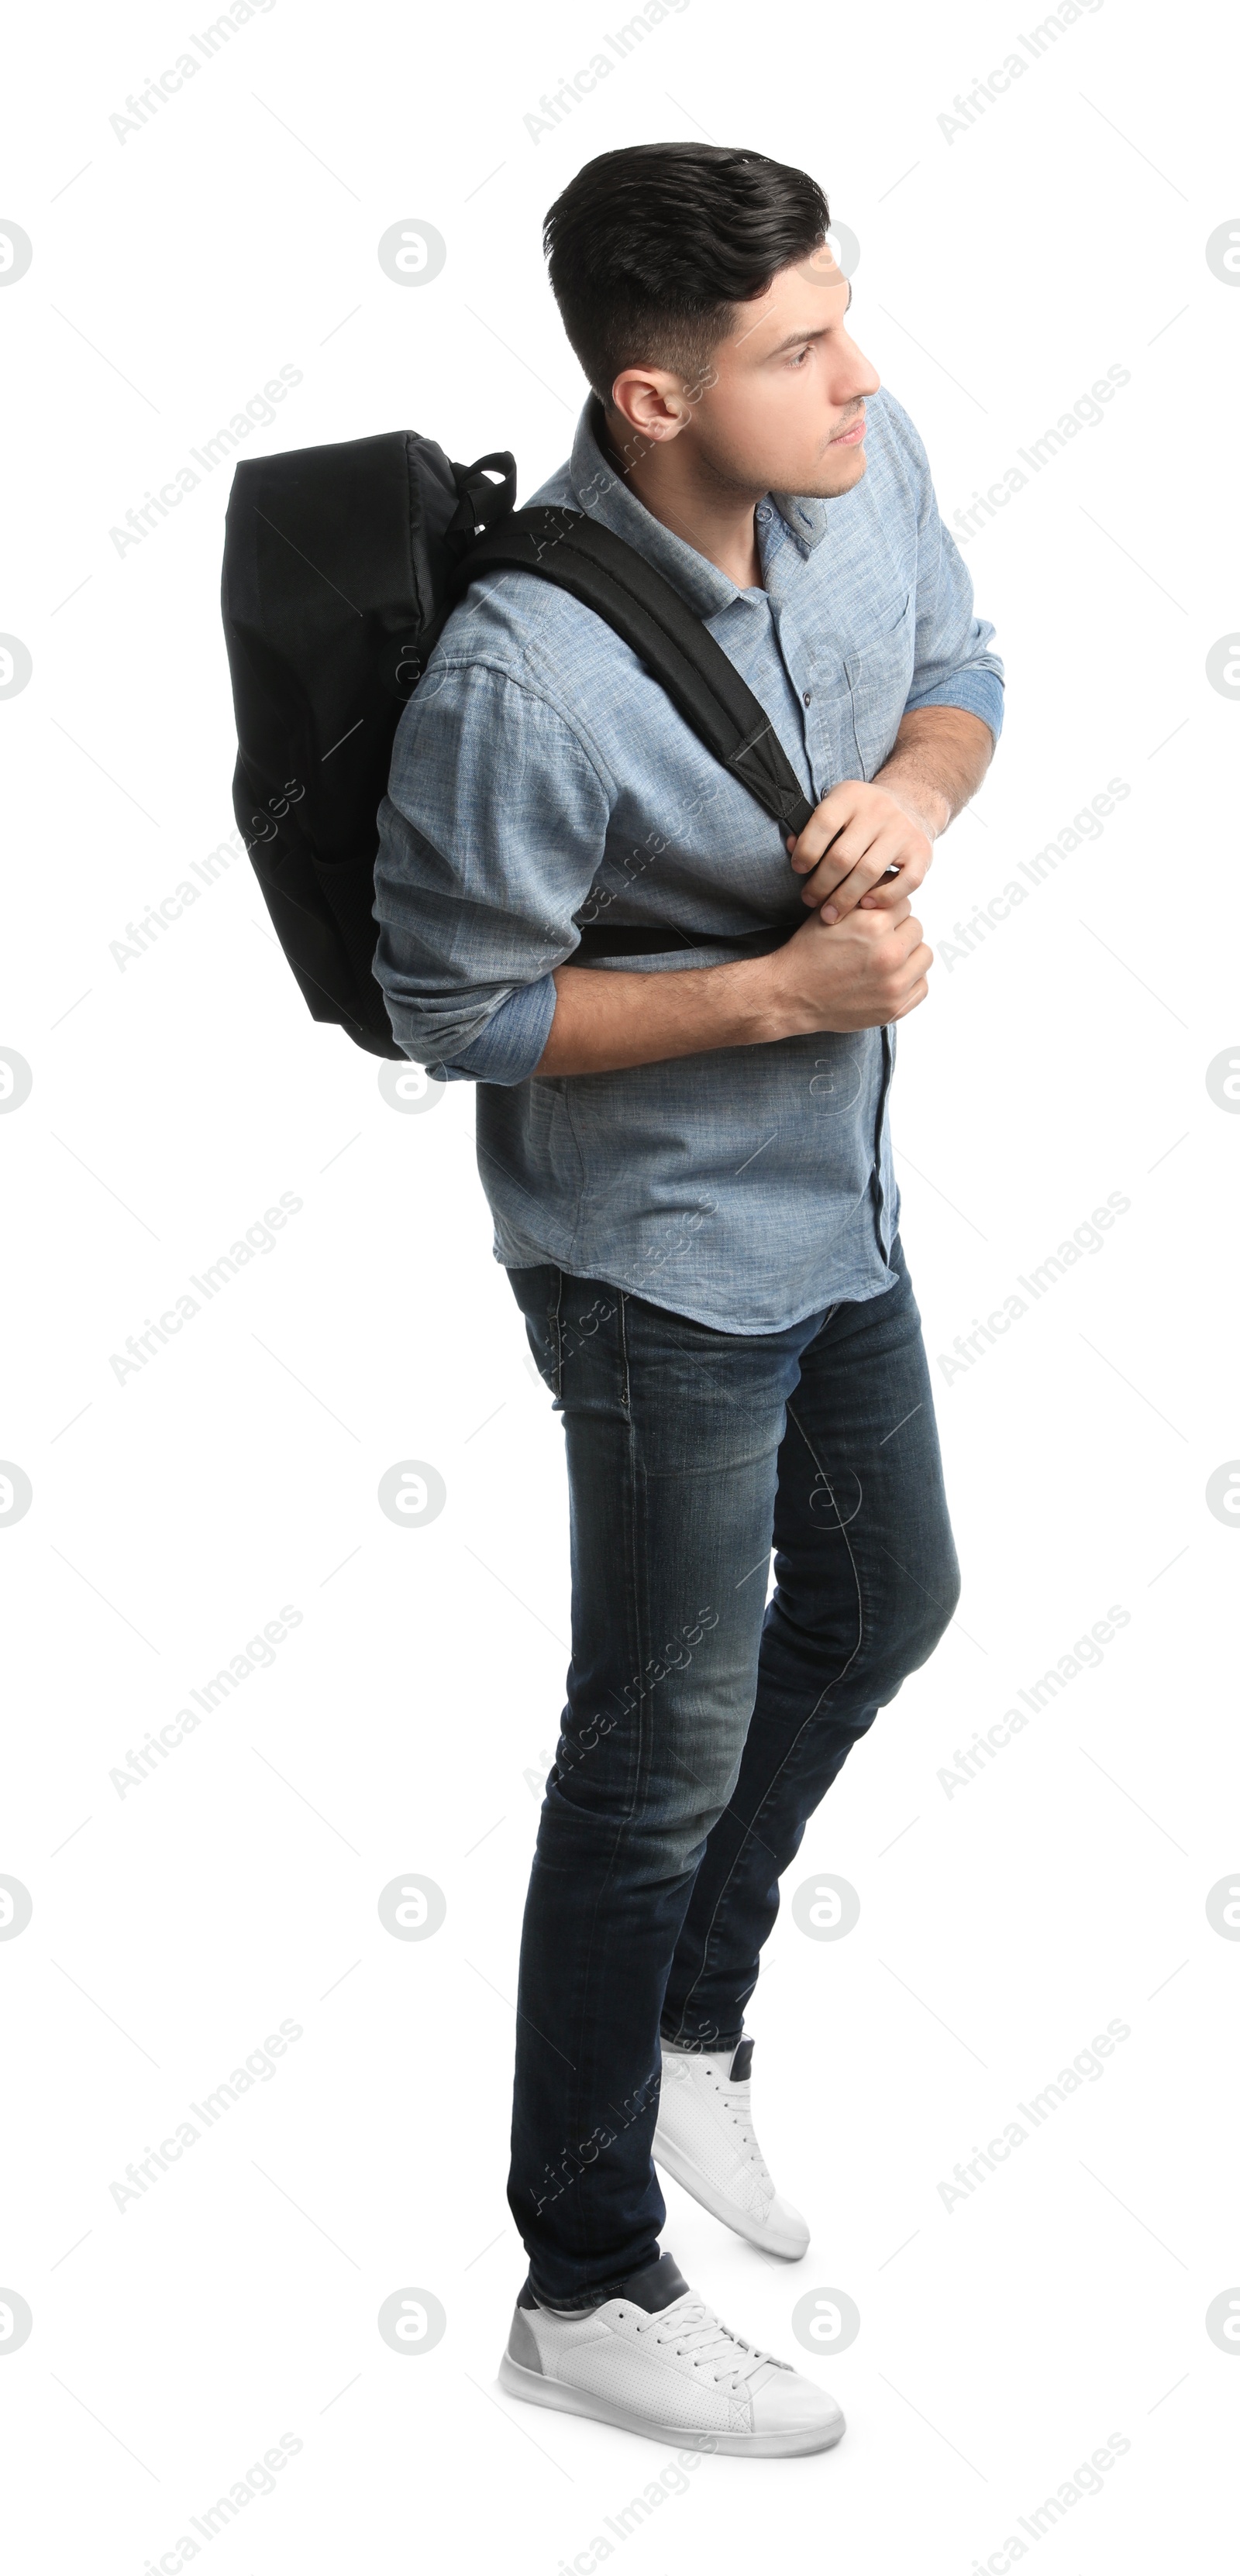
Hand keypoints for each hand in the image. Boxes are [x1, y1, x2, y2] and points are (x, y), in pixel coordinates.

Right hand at [762, 892, 932, 1035]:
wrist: (792, 995)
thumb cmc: (810, 951)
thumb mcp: (831, 912)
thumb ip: (863, 895)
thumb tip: (893, 879)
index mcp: (874, 924)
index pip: (904, 904)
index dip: (888, 910)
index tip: (876, 921)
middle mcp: (888, 953)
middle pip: (916, 928)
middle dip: (899, 932)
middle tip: (879, 942)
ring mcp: (894, 983)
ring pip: (924, 955)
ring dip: (910, 955)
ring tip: (887, 960)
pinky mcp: (894, 1007)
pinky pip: (923, 986)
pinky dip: (911, 981)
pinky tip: (890, 979)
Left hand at [786, 778, 934, 921]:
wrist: (911, 805)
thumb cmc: (862, 816)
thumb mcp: (837, 809)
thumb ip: (813, 829)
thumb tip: (791, 848)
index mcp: (851, 795)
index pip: (824, 823)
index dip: (806, 850)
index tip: (799, 869)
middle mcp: (879, 810)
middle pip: (843, 856)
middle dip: (821, 884)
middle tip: (809, 900)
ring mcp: (903, 831)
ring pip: (868, 873)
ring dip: (845, 899)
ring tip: (829, 914)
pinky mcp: (922, 852)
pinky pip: (904, 882)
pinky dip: (884, 898)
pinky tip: (866, 905)